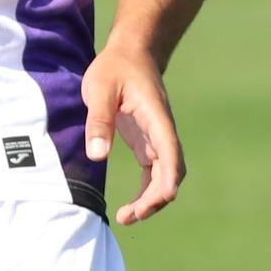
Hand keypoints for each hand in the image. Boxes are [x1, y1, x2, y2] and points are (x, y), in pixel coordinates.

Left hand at [82, 46, 186, 225]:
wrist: (131, 53)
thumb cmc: (115, 68)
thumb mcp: (100, 89)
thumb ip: (99, 121)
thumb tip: (98, 157)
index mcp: (156, 118)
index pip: (170, 154)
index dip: (168, 180)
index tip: (156, 200)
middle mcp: (162, 132)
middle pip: (172, 172)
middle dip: (156, 199)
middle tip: (129, 216)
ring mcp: (157, 139)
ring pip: (165, 176)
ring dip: (152, 199)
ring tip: (128, 217)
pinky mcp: (147, 142)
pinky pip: (154, 173)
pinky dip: (147, 191)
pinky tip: (132, 205)